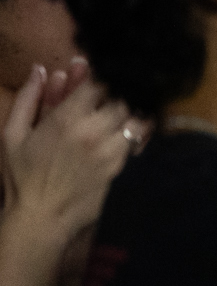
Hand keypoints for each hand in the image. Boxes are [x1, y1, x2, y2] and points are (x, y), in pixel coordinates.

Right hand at [3, 61, 132, 247]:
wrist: (40, 215)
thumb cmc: (21, 175)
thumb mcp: (12, 134)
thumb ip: (27, 98)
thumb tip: (40, 70)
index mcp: (66, 120)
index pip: (99, 83)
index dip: (100, 76)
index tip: (96, 74)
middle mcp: (94, 132)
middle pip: (122, 98)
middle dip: (117, 92)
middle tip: (110, 93)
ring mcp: (110, 150)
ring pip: (134, 118)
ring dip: (129, 110)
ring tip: (120, 108)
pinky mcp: (119, 166)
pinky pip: (135, 140)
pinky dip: (134, 130)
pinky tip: (123, 129)